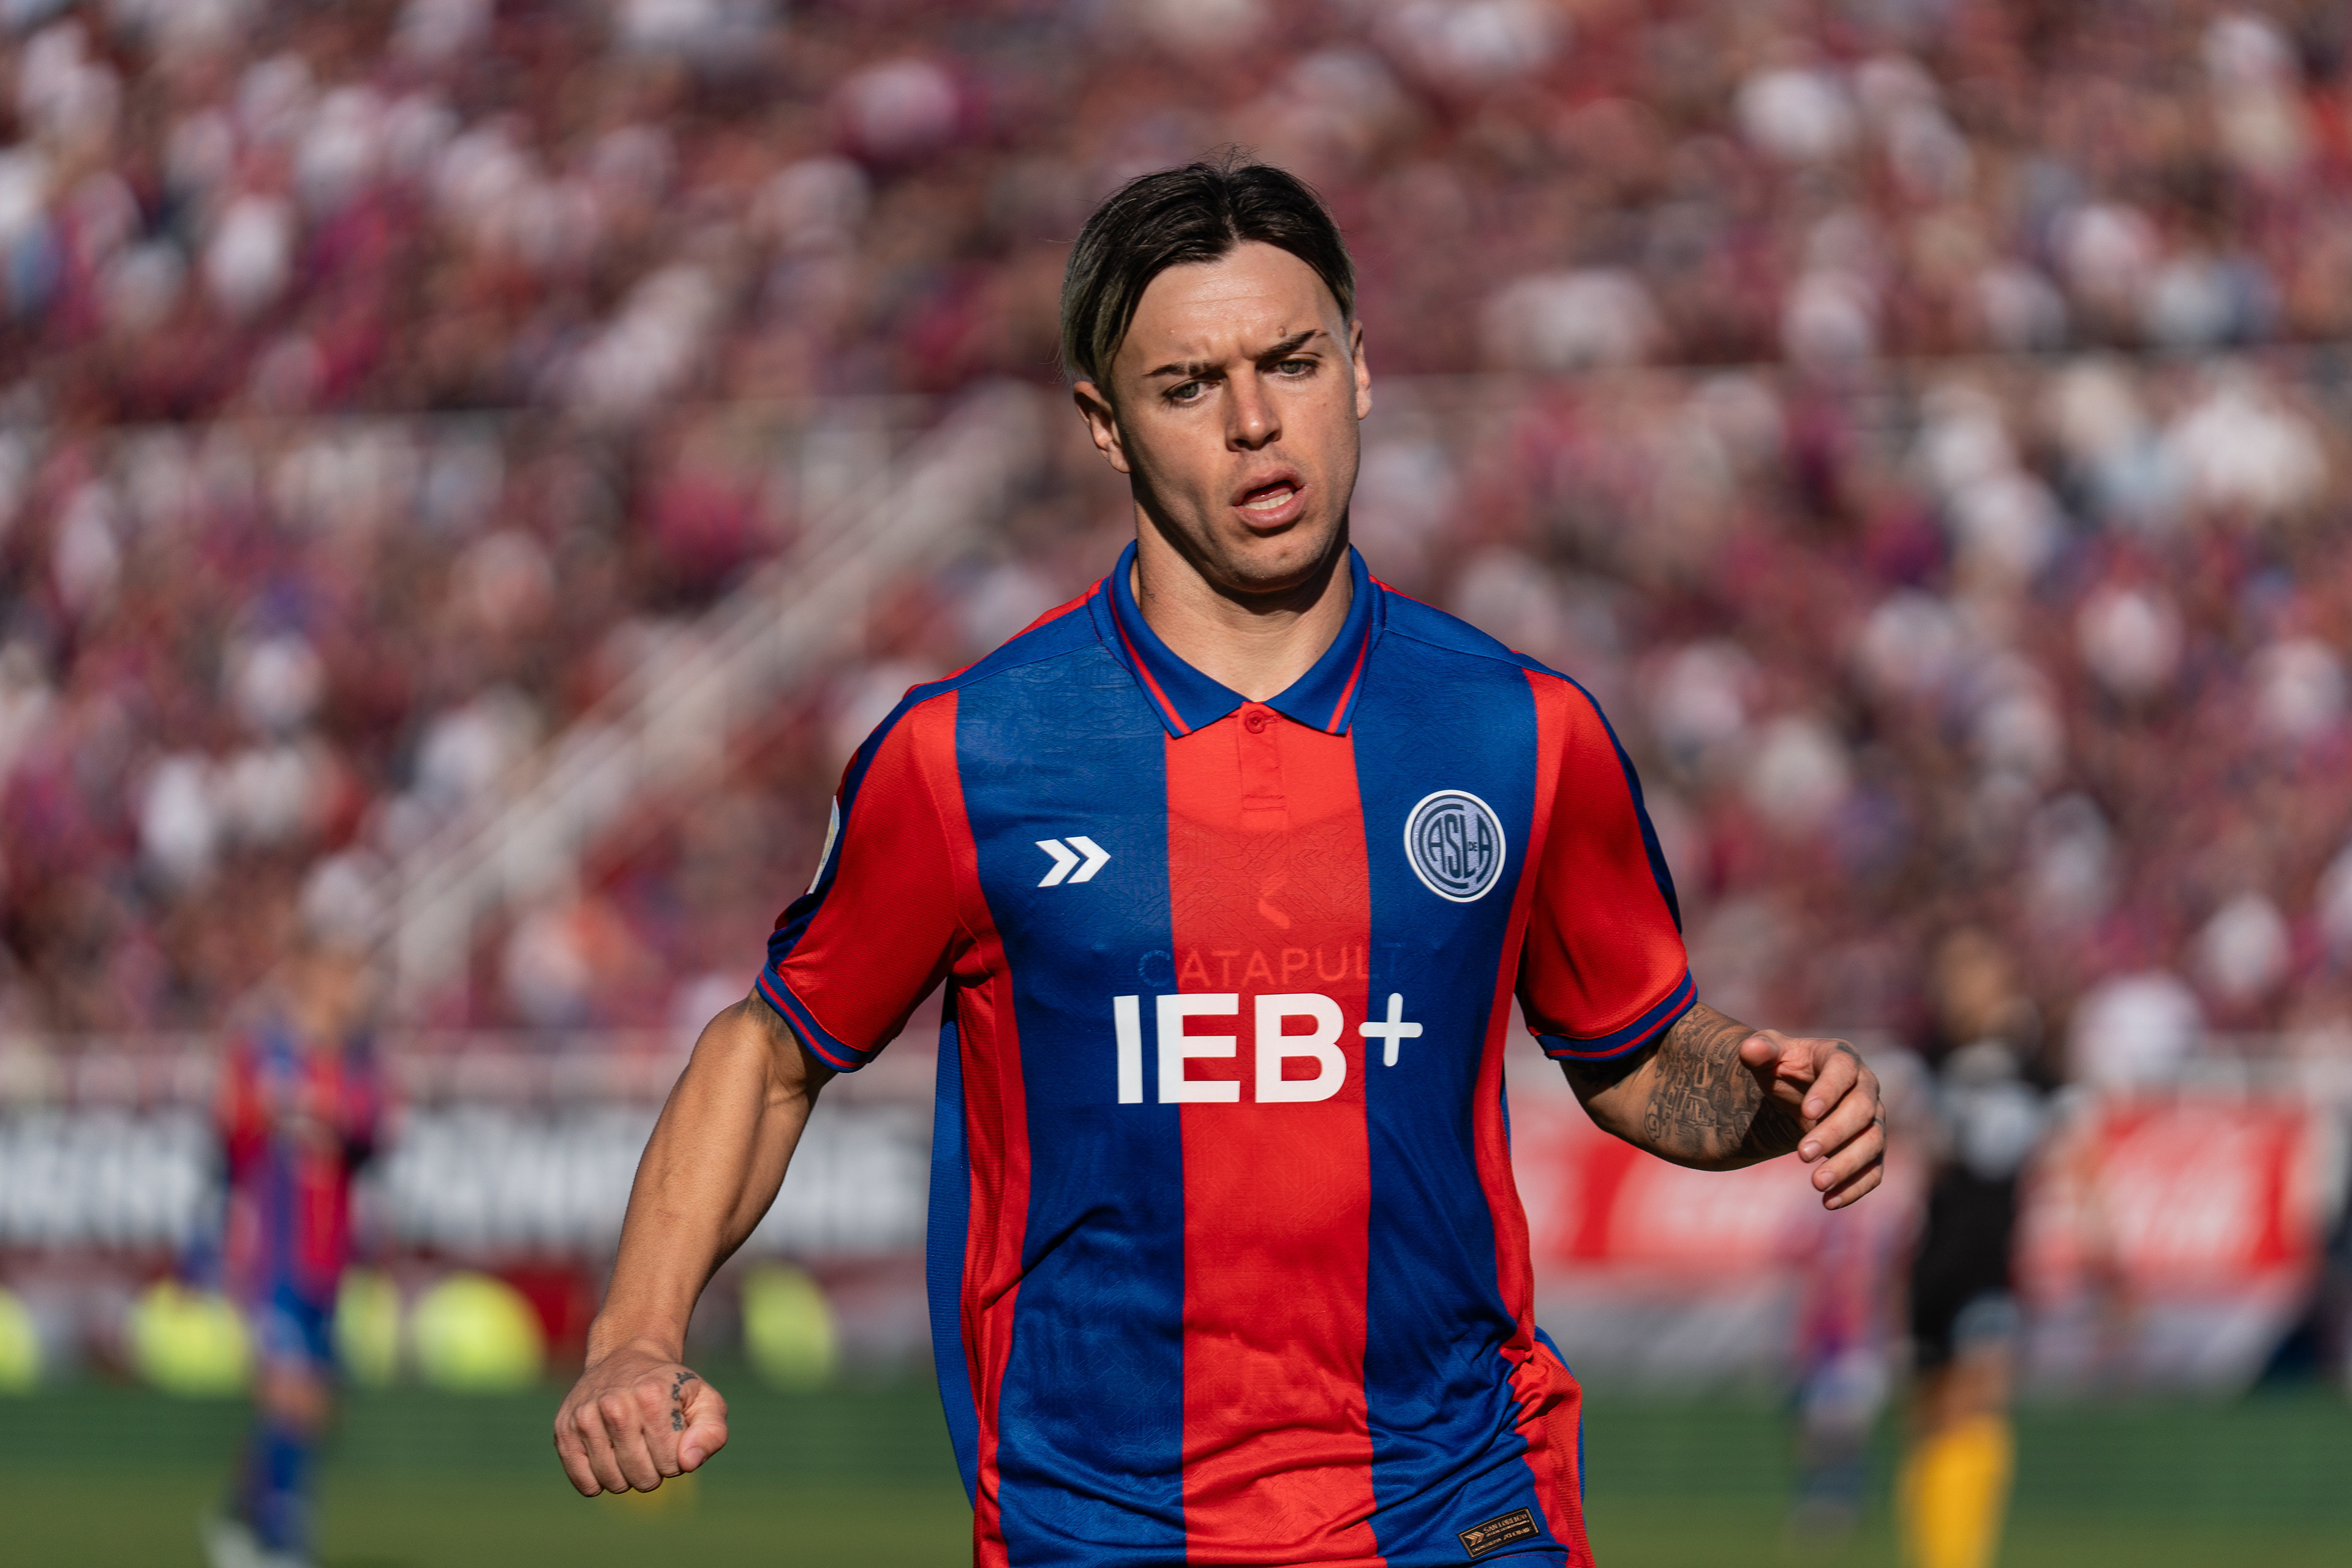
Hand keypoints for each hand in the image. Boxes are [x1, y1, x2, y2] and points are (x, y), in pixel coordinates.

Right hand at [553, 1343, 728, 1495]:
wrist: (626, 1358)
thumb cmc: (671, 1388)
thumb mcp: (704, 1401)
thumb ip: (711, 1433)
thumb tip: (689, 1462)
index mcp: (653, 1397)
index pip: (672, 1464)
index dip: (678, 1458)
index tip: (673, 1435)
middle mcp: (615, 1405)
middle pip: (641, 1477)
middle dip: (654, 1470)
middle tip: (652, 1443)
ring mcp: (584, 1416)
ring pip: (612, 1482)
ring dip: (627, 1476)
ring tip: (631, 1447)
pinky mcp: (564, 1429)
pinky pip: (584, 1482)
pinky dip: (599, 1481)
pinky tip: (608, 1458)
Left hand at [1736, 1031, 1884, 1209]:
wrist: (1795, 1089)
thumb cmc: (1782, 1066)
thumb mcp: (1767, 1054)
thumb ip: (1759, 1050)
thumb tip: (1751, 1049)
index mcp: (1841, 1057)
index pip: (1843, 1071)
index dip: (1829, 1091)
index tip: (1805, 1112)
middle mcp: (1865, 1087)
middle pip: (1862, 1111)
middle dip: (1835, 1133)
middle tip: (1802, 1154)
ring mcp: (1872, 1119)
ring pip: (1873, 1143)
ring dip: (1848, 1165)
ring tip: (1817, 1183)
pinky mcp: (1870, 1148)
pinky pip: (1874, 1170)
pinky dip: (1856, 1188)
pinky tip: (1830, 1202)